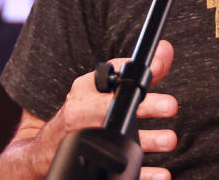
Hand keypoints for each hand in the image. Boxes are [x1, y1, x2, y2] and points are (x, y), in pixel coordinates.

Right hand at [26, 41, 177, 179]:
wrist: (47, 148)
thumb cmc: (85, 111)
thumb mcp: (103, 88)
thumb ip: (136, 72)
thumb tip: (165, 50)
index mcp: (85, 90)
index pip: (109, 78)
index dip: (131, 78)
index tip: (152, 76)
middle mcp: (82, 113)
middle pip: (113, 108)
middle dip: (143, 107)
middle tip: (170, 105)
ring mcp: (84, 140)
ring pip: (116, 140)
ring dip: (147, 141)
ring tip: (169, 140)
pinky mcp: (90, 164)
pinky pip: (116, 172)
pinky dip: (142, 174)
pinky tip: (162, 173)